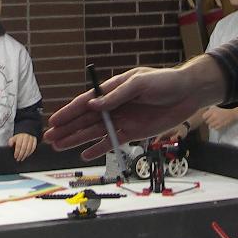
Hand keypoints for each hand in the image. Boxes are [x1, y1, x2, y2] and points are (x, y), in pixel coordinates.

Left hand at [9, 132, 36, 161]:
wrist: (26, 134)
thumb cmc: (19, 138)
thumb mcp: (13, 138)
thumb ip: (11, 141)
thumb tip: (10, 145)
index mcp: (20, 136)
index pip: (18, 145)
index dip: (17, 152)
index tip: (15, 156)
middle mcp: (26, 137)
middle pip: (24, 148)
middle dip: (21, 155)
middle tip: (18, 159)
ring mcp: (31, 139)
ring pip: (29, 148)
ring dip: (25, 155)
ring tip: (22, 158)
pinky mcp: (35, 140)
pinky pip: (33, 148)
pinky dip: (30, 153)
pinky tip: (27, 156)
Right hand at [44, 58, 223, 155]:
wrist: (188, 94)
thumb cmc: (165, 82)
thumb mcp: (140, 84)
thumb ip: (117, 96)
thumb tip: (94, 104)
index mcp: (113, 89)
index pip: (86, 102)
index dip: (69, 112)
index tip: (54, 121)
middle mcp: (114, 106)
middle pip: (86, 119)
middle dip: (67, 129)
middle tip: (49, 139)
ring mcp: (123, 120)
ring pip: (94, 132)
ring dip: (76, 139)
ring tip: (59, 147)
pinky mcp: (134, 132)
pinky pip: (112, 141)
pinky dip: (98, 148)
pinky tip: (84, 155)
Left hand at [199, 105, 237, 130]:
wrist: (232, 114)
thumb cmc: (224, 111)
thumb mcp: (216, 107)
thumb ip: (210, 110)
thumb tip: (204, 114)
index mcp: (212, 111)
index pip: (204, 116)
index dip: (205, 118)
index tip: (207, 118)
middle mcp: (214, 116)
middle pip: (207, 122)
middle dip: (209, 121)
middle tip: (213, 120)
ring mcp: (217, 121)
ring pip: (210, 126)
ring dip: (212, 125)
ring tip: (215, 123)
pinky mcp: (221, 125)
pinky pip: (215, 128)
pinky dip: (216, 127)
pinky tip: (218, 125)